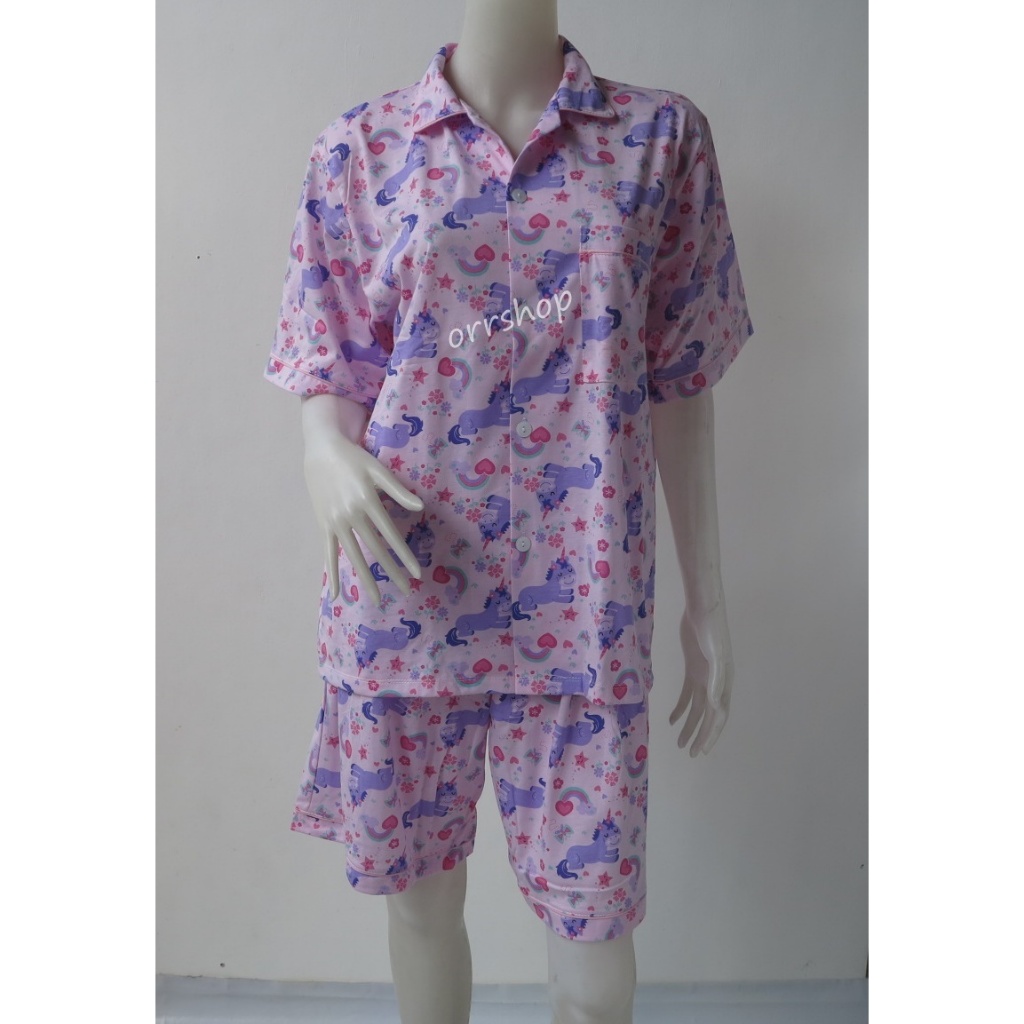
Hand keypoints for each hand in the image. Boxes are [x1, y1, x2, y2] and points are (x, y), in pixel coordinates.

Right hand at [303, 430, 423, 605]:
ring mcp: (336, 522)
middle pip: (374, 550)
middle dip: (391, 572)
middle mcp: (351, 515)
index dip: (404, 555)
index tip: (416, 573)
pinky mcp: (324, 525)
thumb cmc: (354, 459)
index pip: (390, 535)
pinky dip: (332, 574)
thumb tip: (421, 507)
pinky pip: (329, 554)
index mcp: (368, 501)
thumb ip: (398, 491)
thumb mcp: (378, 470)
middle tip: (406, 591)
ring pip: (353, 556)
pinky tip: (337, 595)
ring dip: (366, 579)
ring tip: (377, 598)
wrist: (321, 450)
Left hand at [667, 599, 733, 756]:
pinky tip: (672, 720)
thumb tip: (716, 705)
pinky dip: (680, 708)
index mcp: (724, 683)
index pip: (718, 716)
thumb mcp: (716, 654)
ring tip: (679, 742)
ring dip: (690, 725)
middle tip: (689, 753)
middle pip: (708, 716)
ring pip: (697, 708)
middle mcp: (716, 683)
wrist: (702, 609)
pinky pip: (687, 695)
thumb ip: (717, 679)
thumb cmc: (711, 630)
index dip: (711, 734)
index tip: (701, 751)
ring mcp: (704, 676)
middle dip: (700, 735)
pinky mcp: (693, 669)